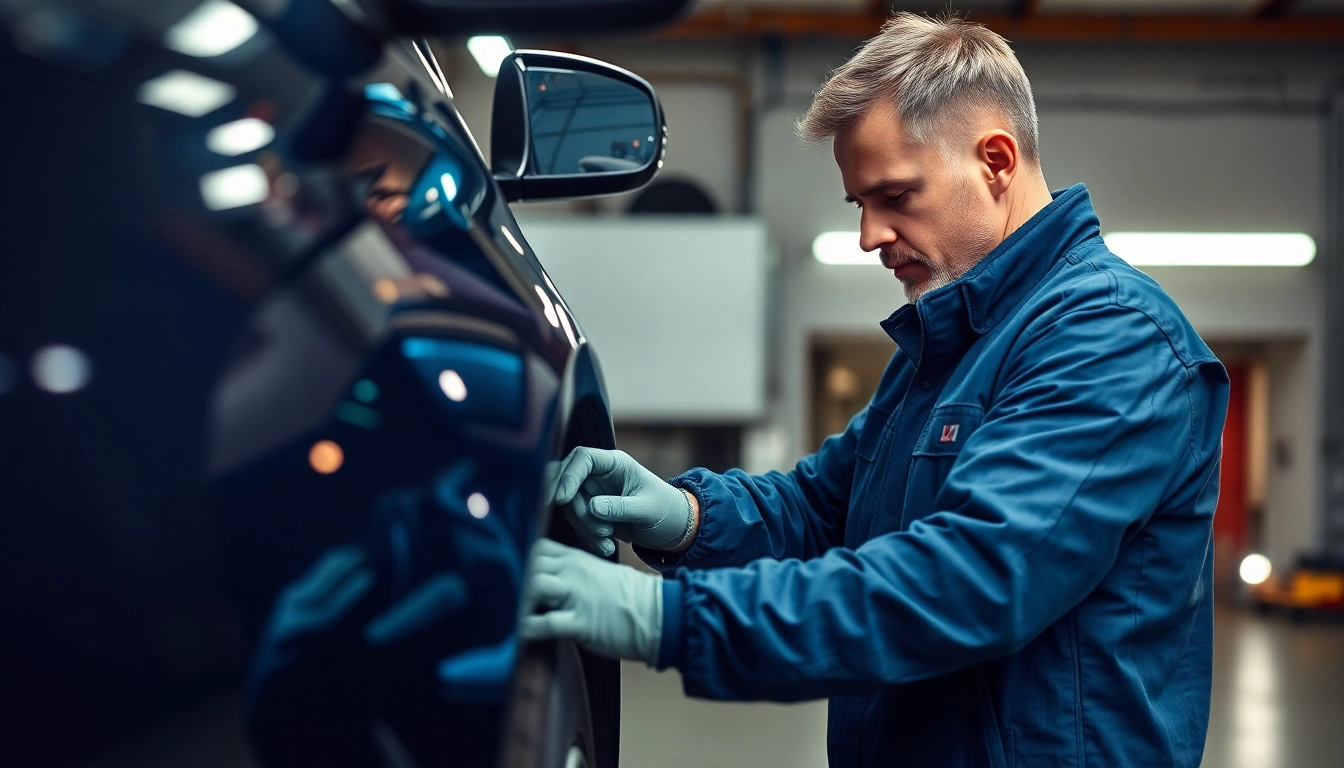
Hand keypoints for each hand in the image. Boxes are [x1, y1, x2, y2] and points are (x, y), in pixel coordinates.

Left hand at [519, 538, 661, 665]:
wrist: (657, 614)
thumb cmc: (630, 596)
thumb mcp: (599, 571)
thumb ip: (573, 570)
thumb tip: (552, 578)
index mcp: (575, 559)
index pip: (535, 548)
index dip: (519, 558)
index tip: (510, 573)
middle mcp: (572, 572)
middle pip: (529, 563)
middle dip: (515, 578)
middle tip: (506, 595)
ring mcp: (576, 596)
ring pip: (534, 585)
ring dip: (520, 600)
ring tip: (512, 612)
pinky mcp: (581, 622)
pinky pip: (547, 623)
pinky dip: (529, 628)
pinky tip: (522, 633)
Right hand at [550, 447, 692, 555]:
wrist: (672, 528)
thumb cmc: (666, 511)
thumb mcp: (647, 510)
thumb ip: (620, 507)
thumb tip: (592, 506)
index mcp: (615, 464)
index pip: (582, 458)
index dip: (568, 476)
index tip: (561, 500)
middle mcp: (600, 475)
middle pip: (569, 484)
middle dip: (578, 510)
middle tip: (601, 530)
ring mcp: (594, 493)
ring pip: (571, 507)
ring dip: (586, 528)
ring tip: (610, 541)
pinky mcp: (592, 513)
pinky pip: (578, 523)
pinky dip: (589, 537)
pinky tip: (608, 546)